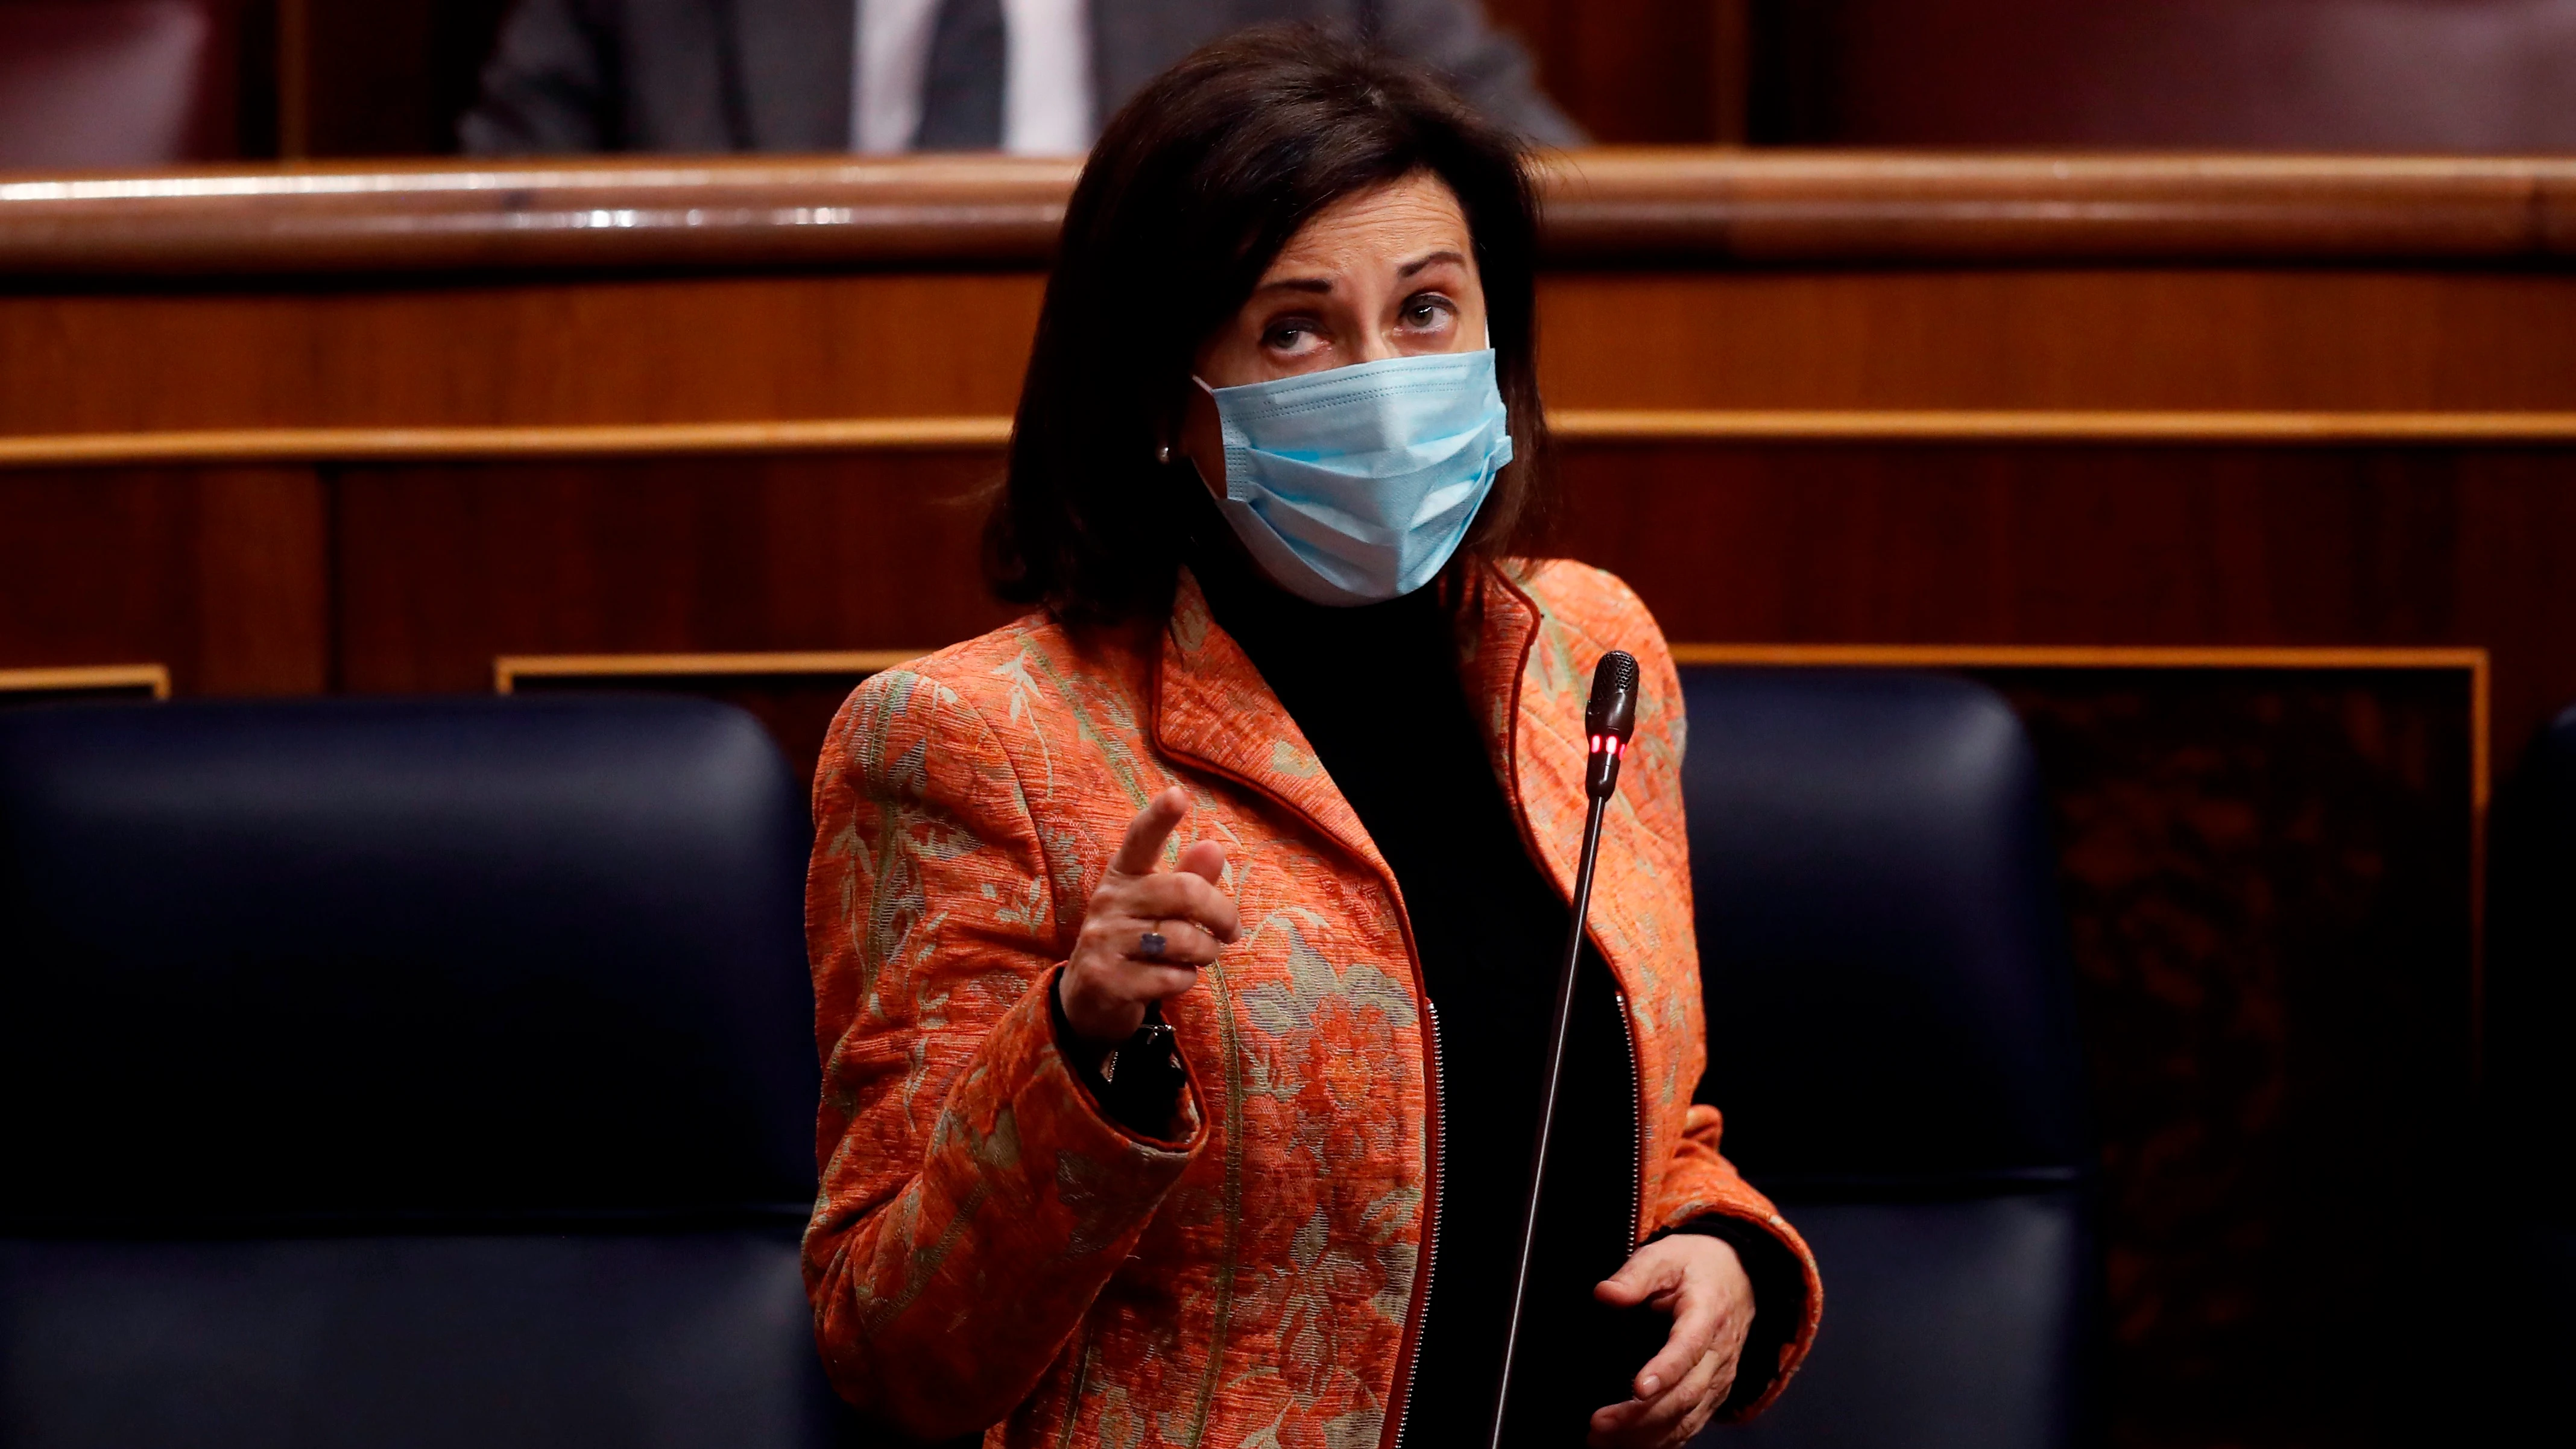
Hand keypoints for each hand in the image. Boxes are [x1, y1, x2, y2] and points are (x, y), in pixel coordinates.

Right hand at [1060, 787, 1237, 1043]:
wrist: (1088, 1000)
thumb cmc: (1136, 944)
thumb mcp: (1158, 908)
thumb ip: (1188, 879)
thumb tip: (1214, 847)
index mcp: (1122, 876)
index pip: (1139, 839)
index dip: (1159, 817)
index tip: (1178, 795)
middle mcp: (1109, 902)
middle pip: (1183, 892)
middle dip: (1221, 913)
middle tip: (1231, 931)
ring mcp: (1103, 941)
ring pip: (1182, 938)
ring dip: (1205, 952)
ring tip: (1201, 956)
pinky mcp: (1107, 979)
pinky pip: (1171, 977)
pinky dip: (1186, 980)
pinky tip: (1175, 978)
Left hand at [1587, 1234, 1754, 1448]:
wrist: (1737, 1275)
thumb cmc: (1695, 1265)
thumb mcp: (1665, 1256)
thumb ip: (1635, 1275)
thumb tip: (1605, 1294)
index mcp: (1706, 1315)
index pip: (1688, 1349)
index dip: (1665, 1371)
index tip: (1637, 1388)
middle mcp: (1718, 1354)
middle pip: (1685, 1393)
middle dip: (1642, 1415)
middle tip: (1599, 1423)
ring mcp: (1719, 1378)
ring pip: (1687, 1417)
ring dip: (1646, 1435)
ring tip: (1602, 1441)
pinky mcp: (1713, 1393)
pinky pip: (1690, 1424)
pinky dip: (1661, 1441)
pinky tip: (1628, 1446)